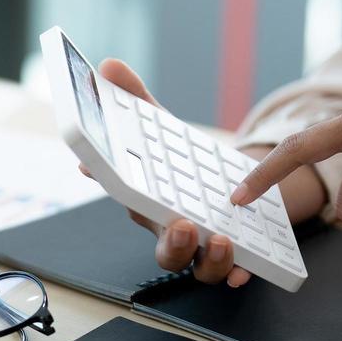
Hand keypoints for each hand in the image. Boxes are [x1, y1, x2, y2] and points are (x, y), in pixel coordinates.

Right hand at [83, 59, 325, 285]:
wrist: (234, 186)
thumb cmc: (187, 165)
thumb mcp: (166, 131)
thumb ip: (138, 101)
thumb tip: (109, 66)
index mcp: (153, 205)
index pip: (129, 200)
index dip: (109, 187)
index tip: (96, 171)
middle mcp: (175, 232)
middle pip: (165, 253)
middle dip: (171, 246)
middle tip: (181, 226)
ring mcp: (206, 247)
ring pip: (201, 269)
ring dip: (209, 262)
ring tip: (221, 241)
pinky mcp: (239, 253)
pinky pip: (238, 273)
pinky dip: (241, 274)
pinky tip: (246, 270)